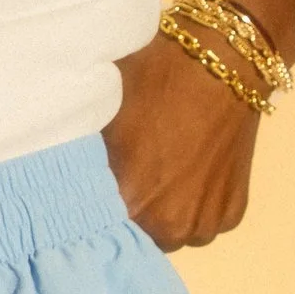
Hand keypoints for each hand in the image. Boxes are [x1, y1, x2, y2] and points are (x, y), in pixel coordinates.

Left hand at [102, 29, 265, 250]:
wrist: (223, 59)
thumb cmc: (154, 78)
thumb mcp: (102, 114)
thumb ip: (84, 157)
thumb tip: (62, 176)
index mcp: (128, 202)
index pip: (96, 227)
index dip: (92, 207)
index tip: (89, 189)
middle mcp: (168, 226)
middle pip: (135, 233)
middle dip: (129, 209)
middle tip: (130, 174)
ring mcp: (204, 222)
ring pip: (172, 230)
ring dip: (164, 211)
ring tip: (164, 171)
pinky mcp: (232, 214)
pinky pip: (204, 220)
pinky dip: (196, 203)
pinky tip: (193, 168)